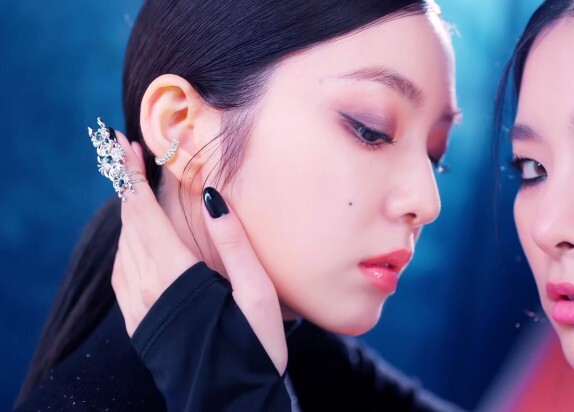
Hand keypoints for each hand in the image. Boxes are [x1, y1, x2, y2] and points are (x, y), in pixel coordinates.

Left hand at [111, 131, 287, 373]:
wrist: (231, 400)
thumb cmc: (254, 346)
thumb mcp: (256, 292)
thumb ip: (234, 242)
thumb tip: (210, 195)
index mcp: (175, 276)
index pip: (143, 216)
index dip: (132, 179)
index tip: (127, 147)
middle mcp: (148, 289)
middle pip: (129, 227)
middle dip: (125, 187)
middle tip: (126, 154)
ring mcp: (139, 308)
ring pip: (123, 249)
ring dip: (126, 216)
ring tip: (134, 190)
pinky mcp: (139, 323)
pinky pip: (122, 275)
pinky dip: (125, 246)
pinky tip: (134, 242)